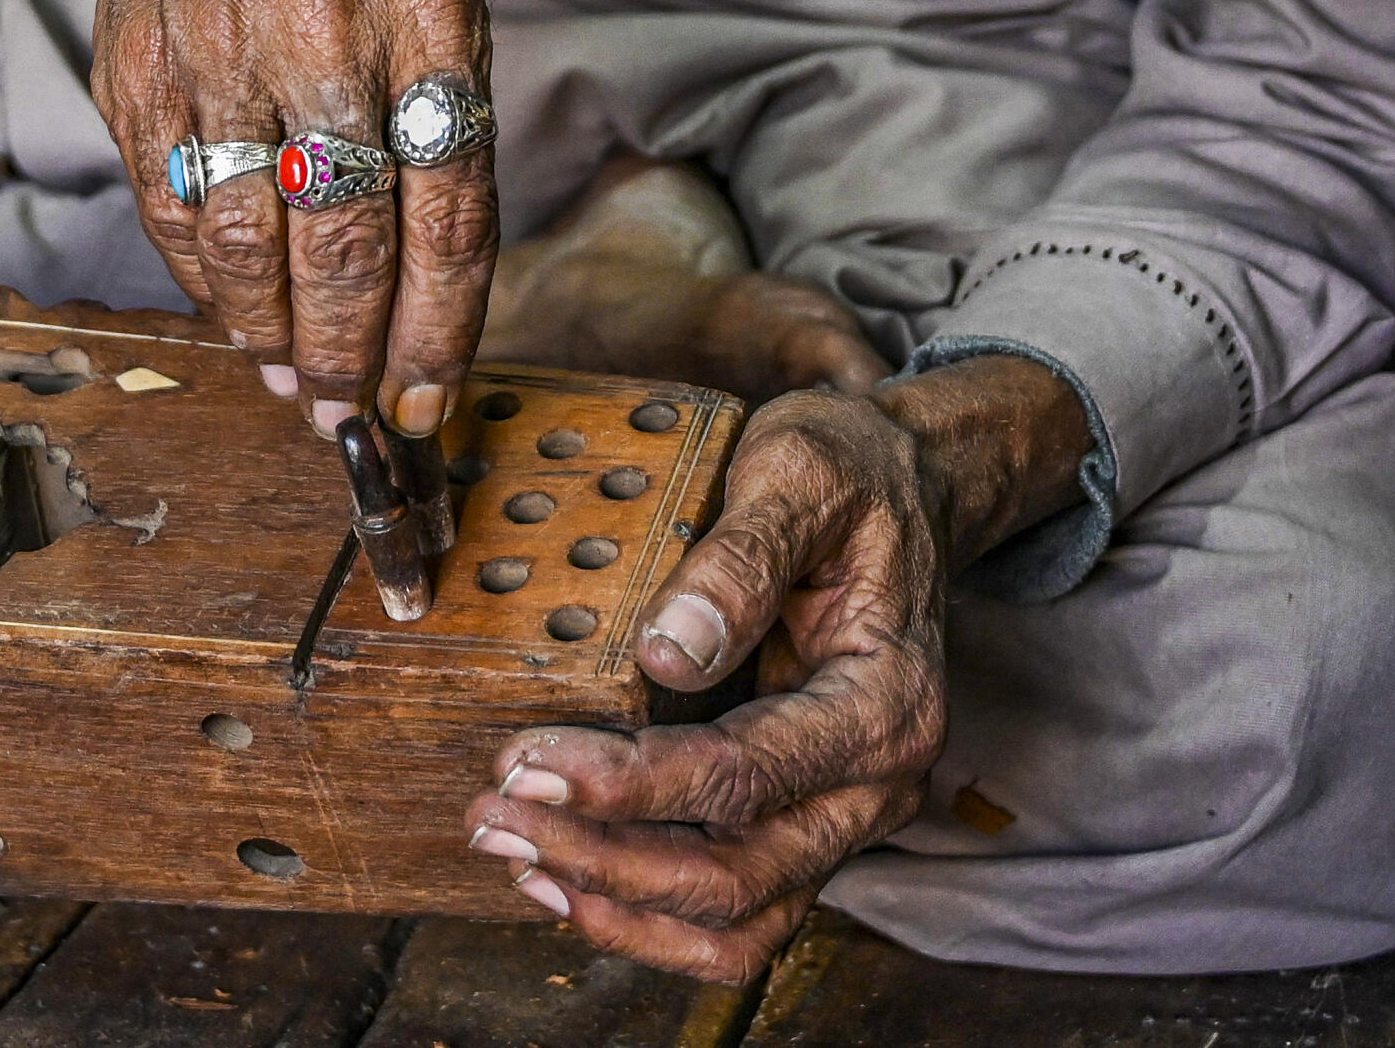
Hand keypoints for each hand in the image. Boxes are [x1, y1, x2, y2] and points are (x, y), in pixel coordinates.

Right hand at [91, 0, 497, 438]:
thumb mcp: (441, 13)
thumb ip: (447, 145)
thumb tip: (425, 318)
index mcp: (428, 19)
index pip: (449, 215)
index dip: (439, 331)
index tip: (428, 402)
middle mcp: (326, 31)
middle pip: (346, 243)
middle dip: (350, 355)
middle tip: (348, 412)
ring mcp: (220, 48)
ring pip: (247, 243)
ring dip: (271, 336)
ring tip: (290, 379)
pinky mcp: (139, 68)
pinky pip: (171, 213)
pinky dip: (204, 286)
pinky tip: (233, 314)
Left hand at [462, 355, 1091, 979]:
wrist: (901, 492)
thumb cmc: (852, 479)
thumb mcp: (801, 475)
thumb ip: (741, 560)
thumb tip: (667, 653)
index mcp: (888, 701)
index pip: (747, 775)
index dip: (630, 784)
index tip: (526, 763)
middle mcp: (877, 784)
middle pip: (736, 876)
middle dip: (603, 856)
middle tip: (494, 813)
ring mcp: (844, 817)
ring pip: (734, 919)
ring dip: (617, 902)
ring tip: (514, 850)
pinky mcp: (804, 825)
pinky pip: (736, 912)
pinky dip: (648, 913)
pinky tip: (564, 877)